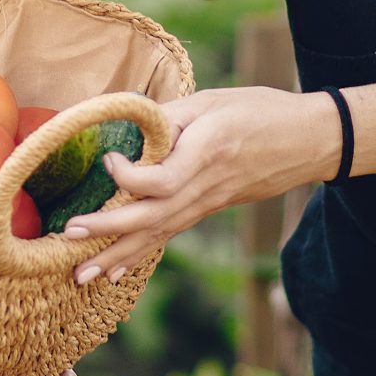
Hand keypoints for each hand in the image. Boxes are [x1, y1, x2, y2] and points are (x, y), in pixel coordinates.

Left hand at [61, 88, 340, 283]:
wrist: (307, 140)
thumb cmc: (259, 111)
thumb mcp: (213, 101)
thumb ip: (169, 117)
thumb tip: (127, 128)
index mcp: (207, 153)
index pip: (163, 181)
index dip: (130, 177)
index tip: (108, 160)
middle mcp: (204, 187)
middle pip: (151, 217)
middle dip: (107, 230)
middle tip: (67, 236)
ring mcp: (206, 204)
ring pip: (157, 235)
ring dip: (116, 256)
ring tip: (80, 275)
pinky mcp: (206, 210)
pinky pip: (168, 235)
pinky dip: (139, 255)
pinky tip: (114, 272)